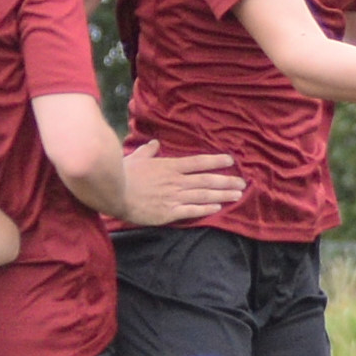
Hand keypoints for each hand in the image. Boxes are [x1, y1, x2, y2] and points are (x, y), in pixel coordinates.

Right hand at [119, 142, 244, 225]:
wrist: (113, 194)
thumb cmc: (122, 175)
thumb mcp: (136, 158)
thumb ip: (148, 152)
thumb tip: (155, 144)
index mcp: (169, 166)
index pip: (198, 162)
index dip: (216, 161)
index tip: (231, 161)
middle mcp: (176, 181)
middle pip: (207, 180)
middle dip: (227, 181)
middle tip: (243, 182)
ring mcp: (174, 197)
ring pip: (204, 195)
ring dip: (223, 195)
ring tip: (238, 195)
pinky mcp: (169, 212)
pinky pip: (192, 210)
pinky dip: (206, 209)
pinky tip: (218, 208)